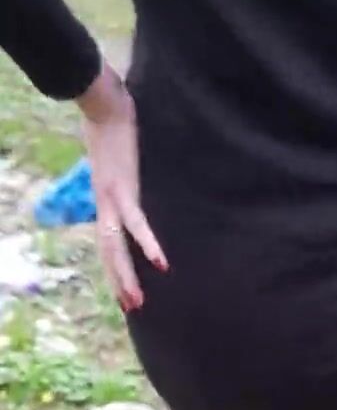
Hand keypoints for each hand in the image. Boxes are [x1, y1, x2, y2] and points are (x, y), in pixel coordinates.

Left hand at [79, 62, 167, 311]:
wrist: (103, 101)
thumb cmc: (112, 119)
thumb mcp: (117, 152)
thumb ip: (124, 165)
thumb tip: (136, 166)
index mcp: (104, 196)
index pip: (107, 239)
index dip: (114, 265)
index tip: (123, 288)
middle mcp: (104, 201)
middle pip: (108, 251)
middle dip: (119, 281)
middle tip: (131, 308)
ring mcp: (111, 197)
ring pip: (115, 246)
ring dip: (126, 276)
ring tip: (136, 301)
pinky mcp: (123, 187)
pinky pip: (136, 223)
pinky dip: (147, 244)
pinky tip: (160, 263)